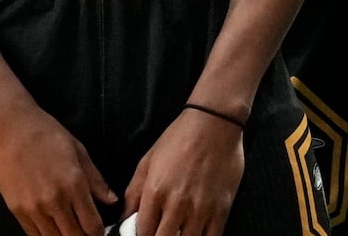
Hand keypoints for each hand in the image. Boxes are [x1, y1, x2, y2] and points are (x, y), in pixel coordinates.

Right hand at [0, 98, 115, 235]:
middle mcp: (55, 200)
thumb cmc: (44, 132)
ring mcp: (34, 207)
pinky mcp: (16, 208)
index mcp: (74, 184)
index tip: (98, 231)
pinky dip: (44, 235)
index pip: (92, 226)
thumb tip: (110, 200)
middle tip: (84, 232)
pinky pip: (33, 234)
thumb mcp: (77, 150)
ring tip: (67, 230)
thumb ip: (95, 179)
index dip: (98, 233)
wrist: (9, 126)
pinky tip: (50, 228)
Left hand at [124, 109, 242, 235]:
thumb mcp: (148, 161)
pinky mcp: (222, 209)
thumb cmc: (179, 138)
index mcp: (155, 191)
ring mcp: (201, 209)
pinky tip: (195, 234)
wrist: (214, 124)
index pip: (143, 232)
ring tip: (177, 232)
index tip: (143, 234)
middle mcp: (177, 203)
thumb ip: (134, 192)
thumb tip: (125, 217)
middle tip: (159, 233)